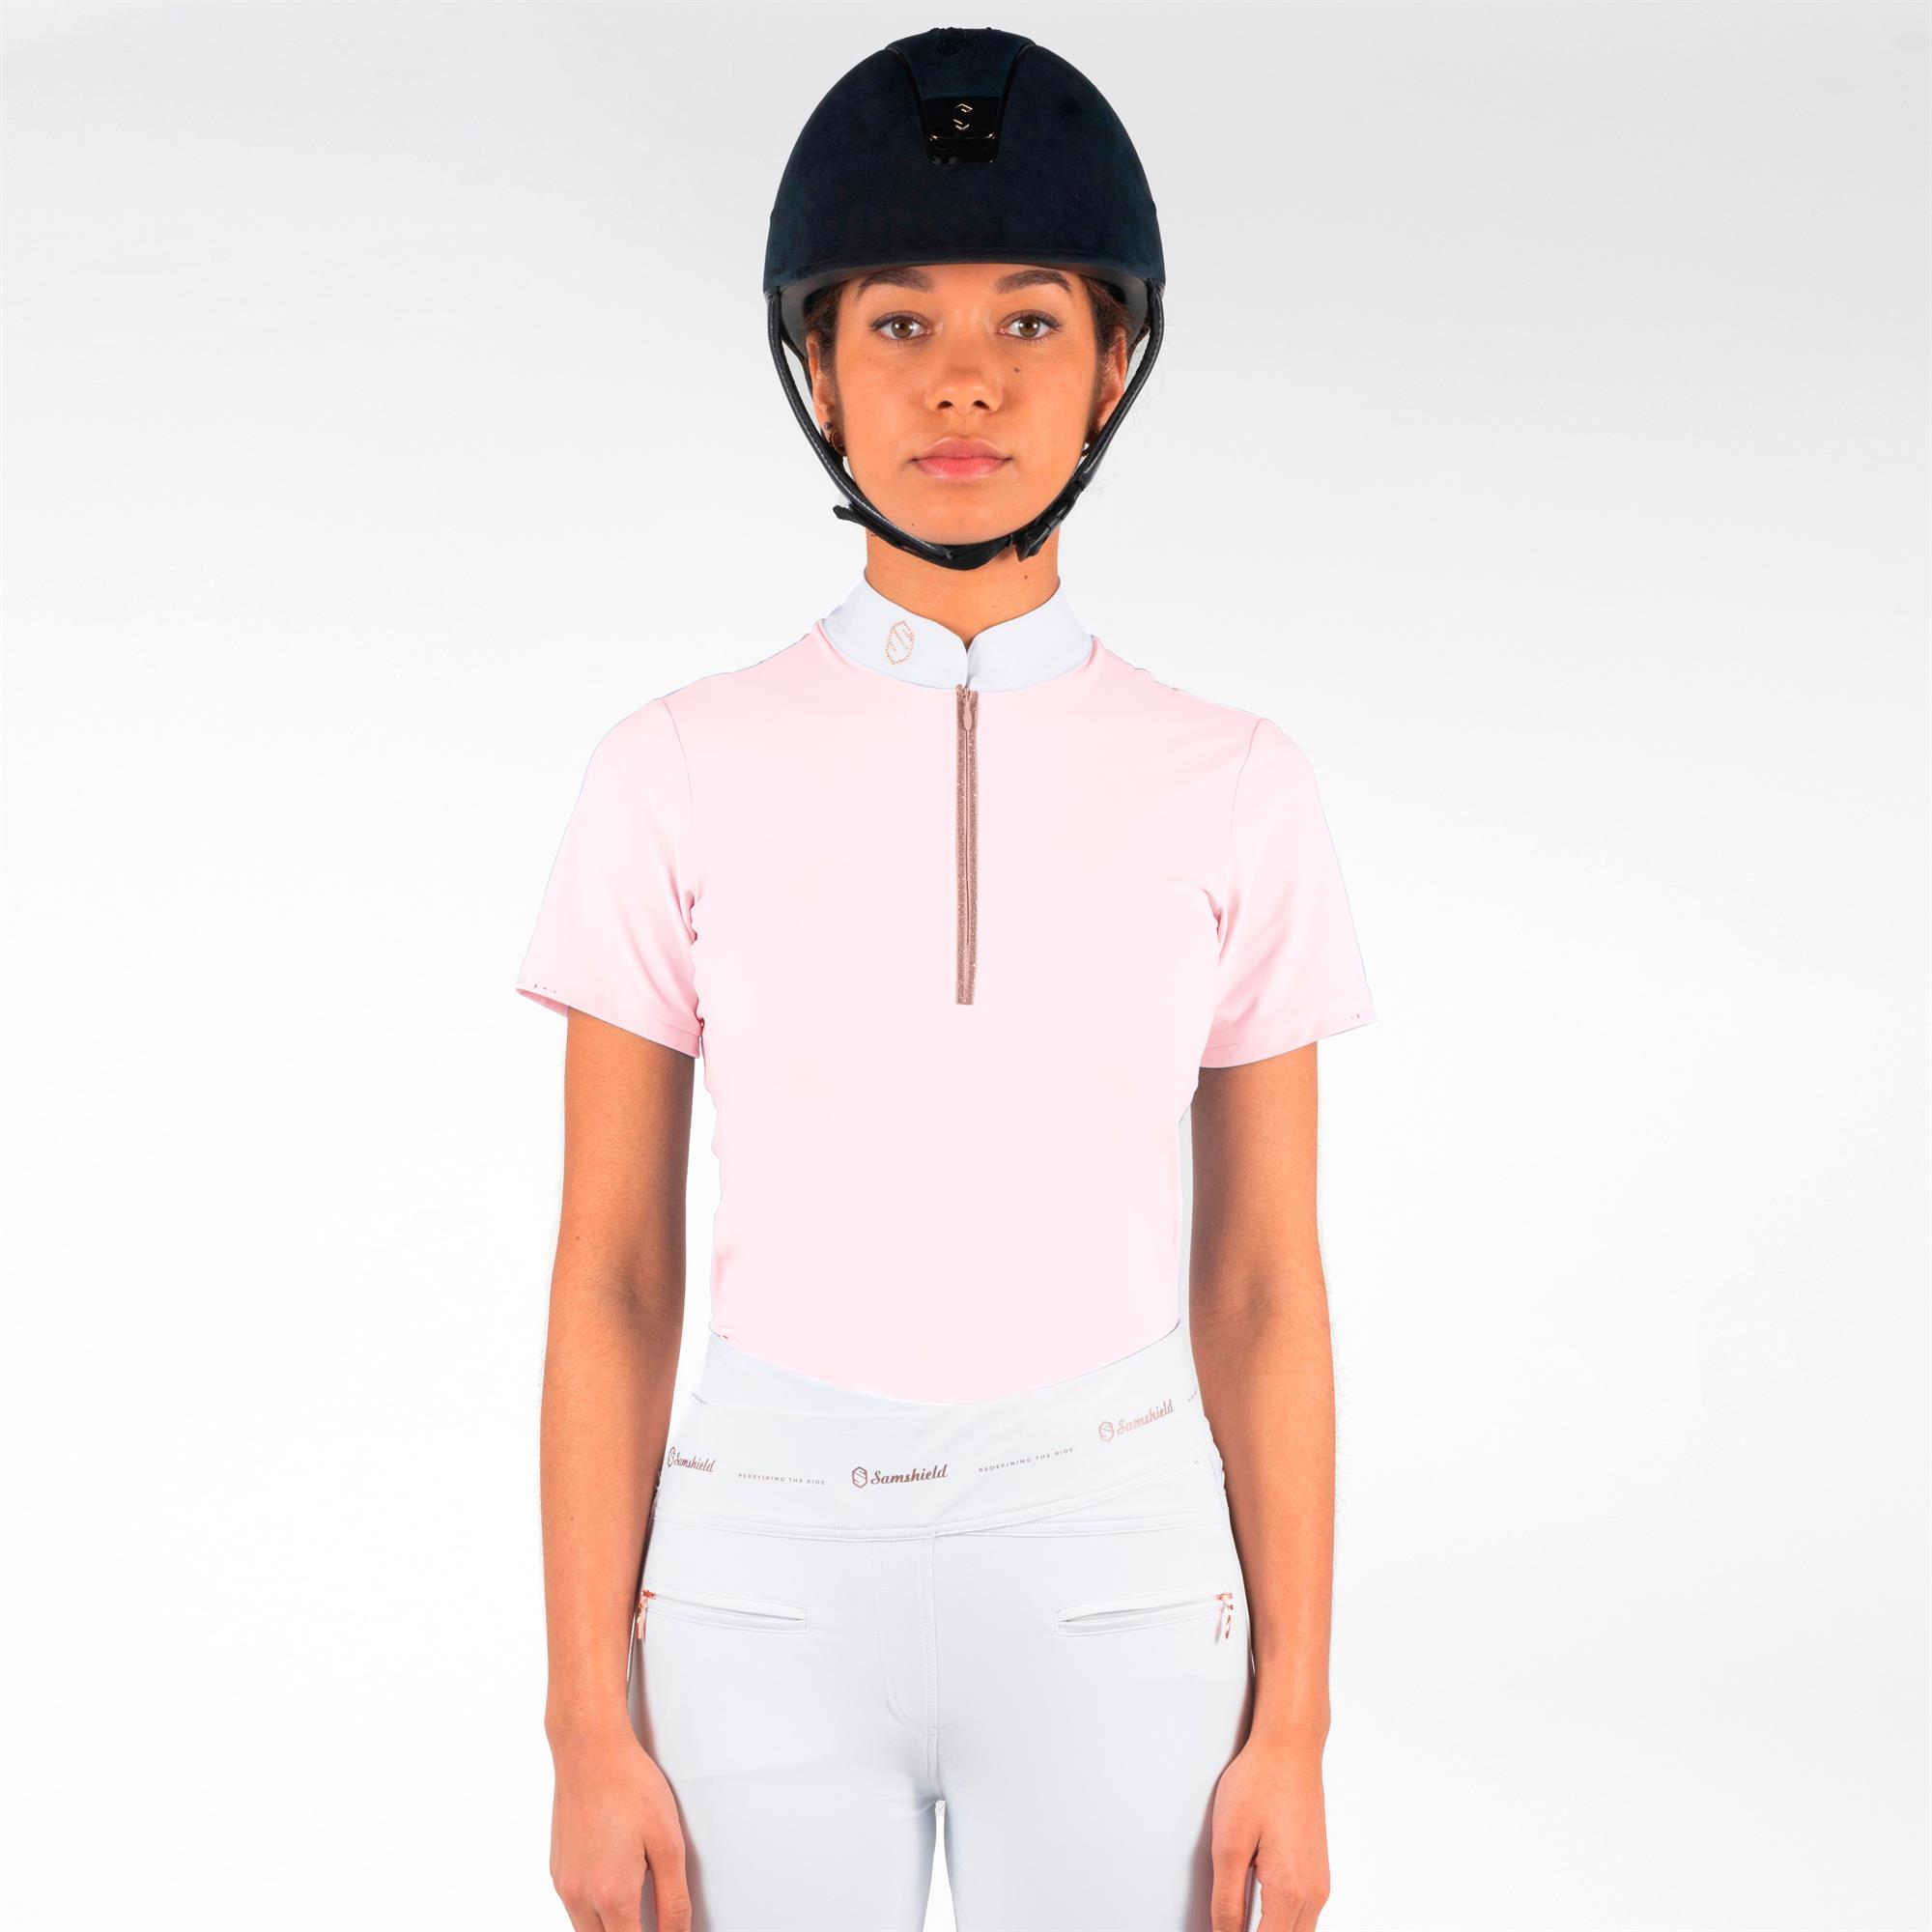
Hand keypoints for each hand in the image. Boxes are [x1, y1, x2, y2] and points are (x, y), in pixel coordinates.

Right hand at [550, 1724, 689, 1931]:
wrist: (589, 1750)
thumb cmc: (630, 1786)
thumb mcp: (669, 1843)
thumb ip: (673, 1900)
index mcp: (612, 1895)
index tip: (665, 1931)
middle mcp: (580, 1896)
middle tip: (652, 1916)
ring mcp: (564, 1884)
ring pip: (587, 1930)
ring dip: (612, 1925)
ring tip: (636, 1894)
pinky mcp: (556, 1870)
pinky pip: (575, 1907)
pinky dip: (595, 1907)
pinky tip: (614, 1878)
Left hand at [1209, 1735, 1330, 1931]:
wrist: (1290, 1748)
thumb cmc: (1260, 1782)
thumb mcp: (1228, 1843)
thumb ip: (1227, 1900)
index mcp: (1289, 1891)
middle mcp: (1313, 1894)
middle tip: (1227, 1925)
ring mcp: (1319, 1884)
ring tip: (1239, 1920)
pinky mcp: (1317, 1873)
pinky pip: (1303, 1916)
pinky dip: (1281, 1923)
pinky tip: (1259, 1912)